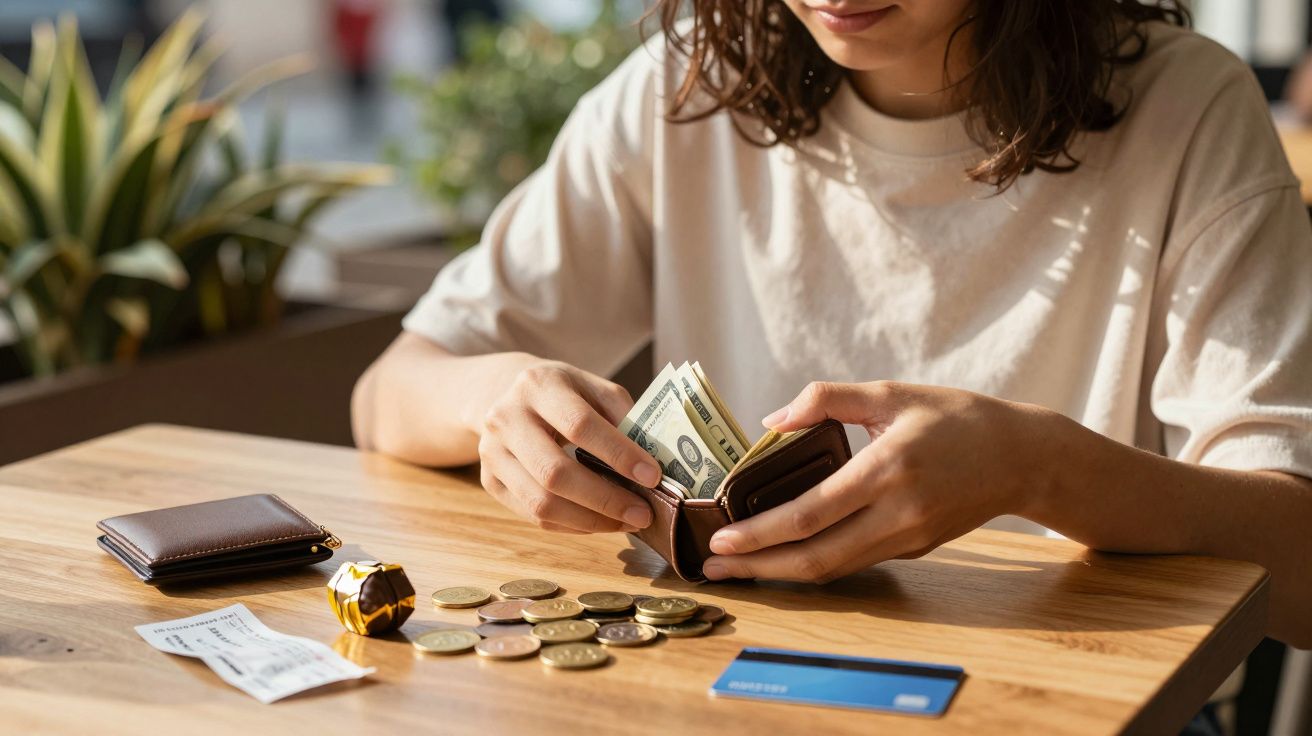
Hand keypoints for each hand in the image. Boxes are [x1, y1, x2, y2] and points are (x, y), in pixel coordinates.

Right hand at [478, 360, 661, 533]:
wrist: (503, 392)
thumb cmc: (561, 392)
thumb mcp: (591, 386)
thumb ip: (621, 415)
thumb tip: (654, 459)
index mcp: (538, 385)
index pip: (580, 425)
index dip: (618, 454)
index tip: (653, 476)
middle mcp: (506, 418)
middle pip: (555, 472)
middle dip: (605, 499)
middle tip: (643, 513)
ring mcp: (492, 452)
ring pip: (541, 502)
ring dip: (590, 520)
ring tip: (626, 521)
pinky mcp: (489, 481)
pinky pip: (532, 515)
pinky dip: (572, 525)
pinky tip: (599, 522)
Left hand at [702, 381, 1047, 581]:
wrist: (1023, 457)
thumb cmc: (955, 416)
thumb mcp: (891, 392)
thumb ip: (828, 399)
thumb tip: (772, 419)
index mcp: (886, 469)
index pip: (809, 514)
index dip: (759, 533)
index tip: (720, 540)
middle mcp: (897, 513)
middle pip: (815, 558)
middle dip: (758, 568)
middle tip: (712, 569)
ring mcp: (908, 538)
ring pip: (833, 569)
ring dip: (781, 573)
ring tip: (737, 569)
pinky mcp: (914, 550)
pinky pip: (854, 562)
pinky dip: (813, 564)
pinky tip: (782, 557)